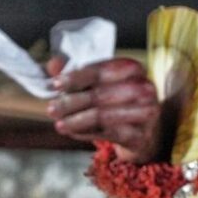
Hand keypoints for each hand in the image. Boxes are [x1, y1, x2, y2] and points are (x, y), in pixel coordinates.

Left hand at [45, 57, 163, 163]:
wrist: (141, 132)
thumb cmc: (115, 103)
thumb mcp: (97, 86)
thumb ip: (75, 75)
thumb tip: (53, 63)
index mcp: (132, 69)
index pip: (100, 71)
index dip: (75, 78)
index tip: (55, 84)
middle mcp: (144, 87)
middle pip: (99, 94)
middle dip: (71, 102)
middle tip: (51, 109)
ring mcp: (145, 111)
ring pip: (102, 115)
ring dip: (75, 121)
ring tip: (58, 124)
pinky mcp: (140, 134)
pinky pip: (107, 133)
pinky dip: (86, 133)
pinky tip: (72, 132)